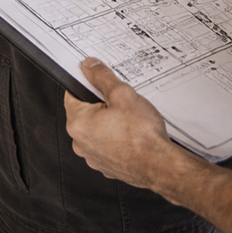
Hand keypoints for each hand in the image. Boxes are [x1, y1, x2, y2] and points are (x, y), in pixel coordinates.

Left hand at [65, 58, 231, 232]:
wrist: (159, 166)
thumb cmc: (141, 135)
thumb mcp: (122, 94)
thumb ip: (102, 77)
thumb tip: (90, 67)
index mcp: (78, 124)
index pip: (71, 94)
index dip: (86, 83)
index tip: (97, 79)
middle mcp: (80, 143)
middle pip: (85, 112)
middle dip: (101, 103)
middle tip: (120, 100)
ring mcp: (92, 157)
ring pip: (96, 129)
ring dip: (109, 121)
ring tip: (129, 119)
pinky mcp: (106, 165)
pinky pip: (106, 144)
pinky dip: (115, 137)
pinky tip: (131, 133)